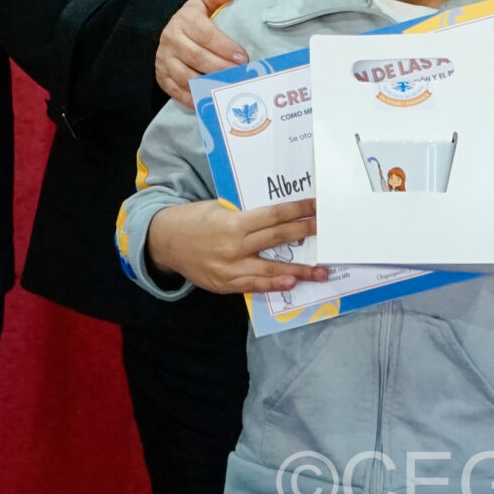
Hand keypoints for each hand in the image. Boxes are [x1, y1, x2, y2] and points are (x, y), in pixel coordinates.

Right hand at [144, 198, 329, 294]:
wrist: (165, 241)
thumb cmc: (194, 220)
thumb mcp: (219, 209)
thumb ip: (245, 215)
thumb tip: (275, 215)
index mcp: (234, 223)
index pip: (273, 216)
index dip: (297, 212)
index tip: (316, 208)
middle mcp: (234, 247)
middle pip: (277, 239)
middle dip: (304, 234)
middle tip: (328, 233)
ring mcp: (230, 269)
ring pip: (270, 270)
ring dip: (298, 270)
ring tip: (320, 271)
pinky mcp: (225, 284)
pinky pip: (254, 285)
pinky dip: (274, 285)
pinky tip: (291, 283)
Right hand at [156, 0, 247, 102]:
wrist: (168, 32)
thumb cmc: (193, 20)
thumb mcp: (202, 3)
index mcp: (184, 20)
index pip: (205, 34)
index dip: (225, 47)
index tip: (242, 57)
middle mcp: (171, 40)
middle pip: (197, 57)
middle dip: (221, 67)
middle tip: (240, 74)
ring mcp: (165, 60)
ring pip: (186, 76)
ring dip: (208, 84)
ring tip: (228, 87)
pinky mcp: (162, 77)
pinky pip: (176, 90)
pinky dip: (192, 98)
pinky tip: (209, 100)